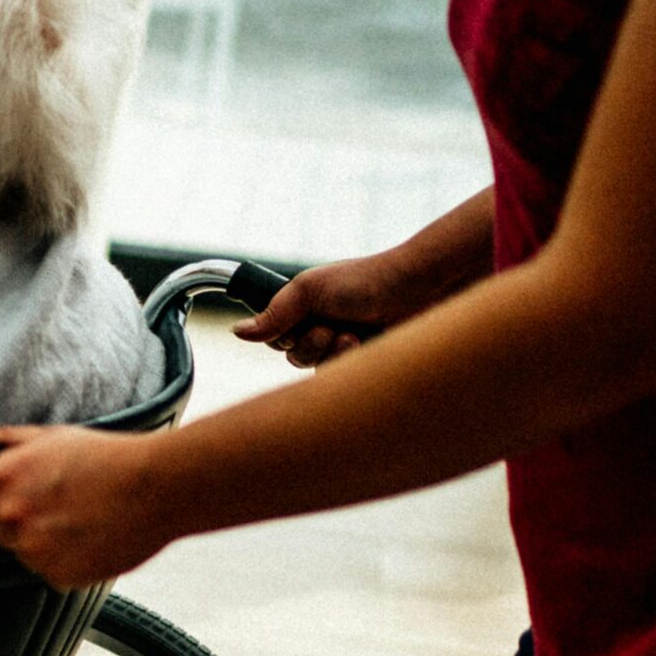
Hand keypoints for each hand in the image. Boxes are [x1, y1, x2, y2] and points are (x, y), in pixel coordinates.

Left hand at [0, 426, 174, 589]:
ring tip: (82, 517)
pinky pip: (52, 571)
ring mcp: (35, 549)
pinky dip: (68, 561)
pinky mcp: (59, 575)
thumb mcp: (52, 437)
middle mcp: (12, 516)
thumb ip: (6, 442)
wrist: (160, 486)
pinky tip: (92, 536)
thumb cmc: (110, 457)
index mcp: (3, 479)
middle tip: (60, 502)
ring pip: (26, 552)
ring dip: (46, 542)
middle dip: (21, 519)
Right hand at [233, 254, 421, 368]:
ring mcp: (342, 345)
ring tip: (352, 334)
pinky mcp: (363, 361)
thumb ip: (273, 313)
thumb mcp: (309, 290)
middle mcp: (321, 326)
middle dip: (309, 344)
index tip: (298, 323)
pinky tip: (363, 343)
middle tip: (329, 327)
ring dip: (329, 352)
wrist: (419, 288)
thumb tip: (237, 332)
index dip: (281, 335)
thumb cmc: (367, 280)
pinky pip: (338, 376)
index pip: (274, 336)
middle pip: (292, 356)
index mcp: (305, 307)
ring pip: (314, 368)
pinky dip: (347, 360)